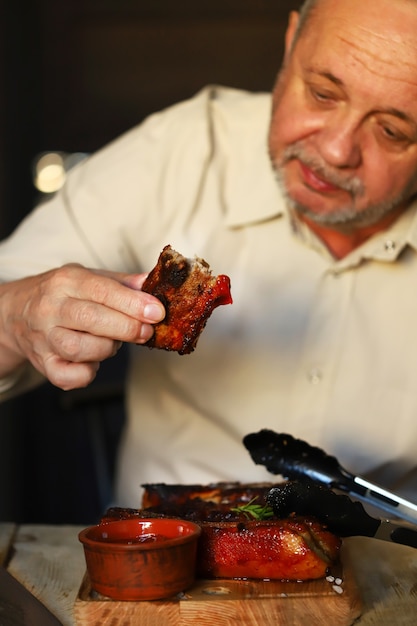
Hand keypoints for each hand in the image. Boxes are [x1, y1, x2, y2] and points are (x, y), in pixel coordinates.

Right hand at [0, 264, 164, 389]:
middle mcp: (50, 308)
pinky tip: (93, 361)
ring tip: (113, 342)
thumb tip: (152, 282)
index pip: (102, 290)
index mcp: (65, 281)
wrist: (15, 313)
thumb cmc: (62, 295)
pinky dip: (88, 373)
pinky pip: (68, 376)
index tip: (157, 312)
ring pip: (80, 349)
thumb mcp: (87, 277)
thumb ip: (122, 282)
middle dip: (126, 327)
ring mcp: (43, 338)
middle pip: (91, 319)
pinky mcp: (43, 364)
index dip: (133, 303)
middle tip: (146, 331)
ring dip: (106, 349)